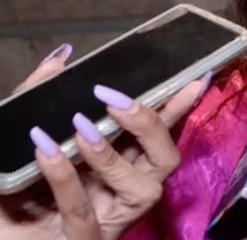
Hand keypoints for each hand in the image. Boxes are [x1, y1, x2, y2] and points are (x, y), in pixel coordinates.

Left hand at [0, 44, 209, 239]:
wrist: (1, 227)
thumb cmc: (17, 186)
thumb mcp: (28, 134)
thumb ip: (40, 95)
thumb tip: (61, 57)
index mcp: (122, 163)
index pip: (160, 130)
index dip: (179, 105)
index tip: (195, 77)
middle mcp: (127, 190)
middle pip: (166, 158)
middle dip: (150, 125)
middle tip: (115, 100)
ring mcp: (109, 218)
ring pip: (142, 190)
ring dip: (111, 154)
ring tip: (80, 127)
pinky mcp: (84, 239)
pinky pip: (81, 212)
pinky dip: (65, 176)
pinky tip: (45, 150)